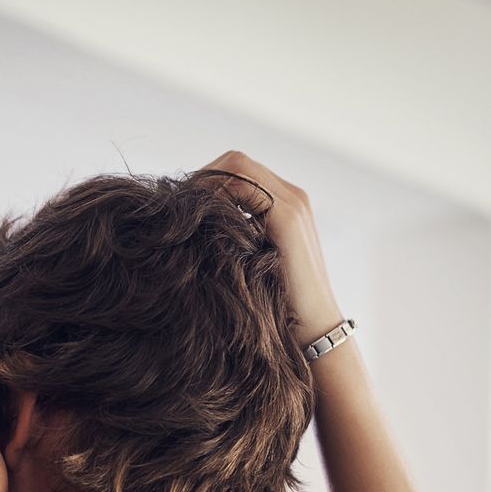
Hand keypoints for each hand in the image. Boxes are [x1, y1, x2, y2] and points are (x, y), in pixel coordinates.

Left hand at [191, 149, 343, 347]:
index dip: (208, 179)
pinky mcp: (289, 219)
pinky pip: (244, 188)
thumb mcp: (254, 265)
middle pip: (236, 161)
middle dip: (202, 177)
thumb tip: (195, 233)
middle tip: (176, 203)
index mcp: (287, 204)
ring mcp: (294, 204)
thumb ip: (237, 241)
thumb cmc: (281, 306)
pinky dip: (216, 196)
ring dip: (205, 183)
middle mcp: (293, 196)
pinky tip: (200, 220)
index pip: (240, 170)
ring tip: (184, 210)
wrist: (314, 330)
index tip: (183, 204)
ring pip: (239, 167)